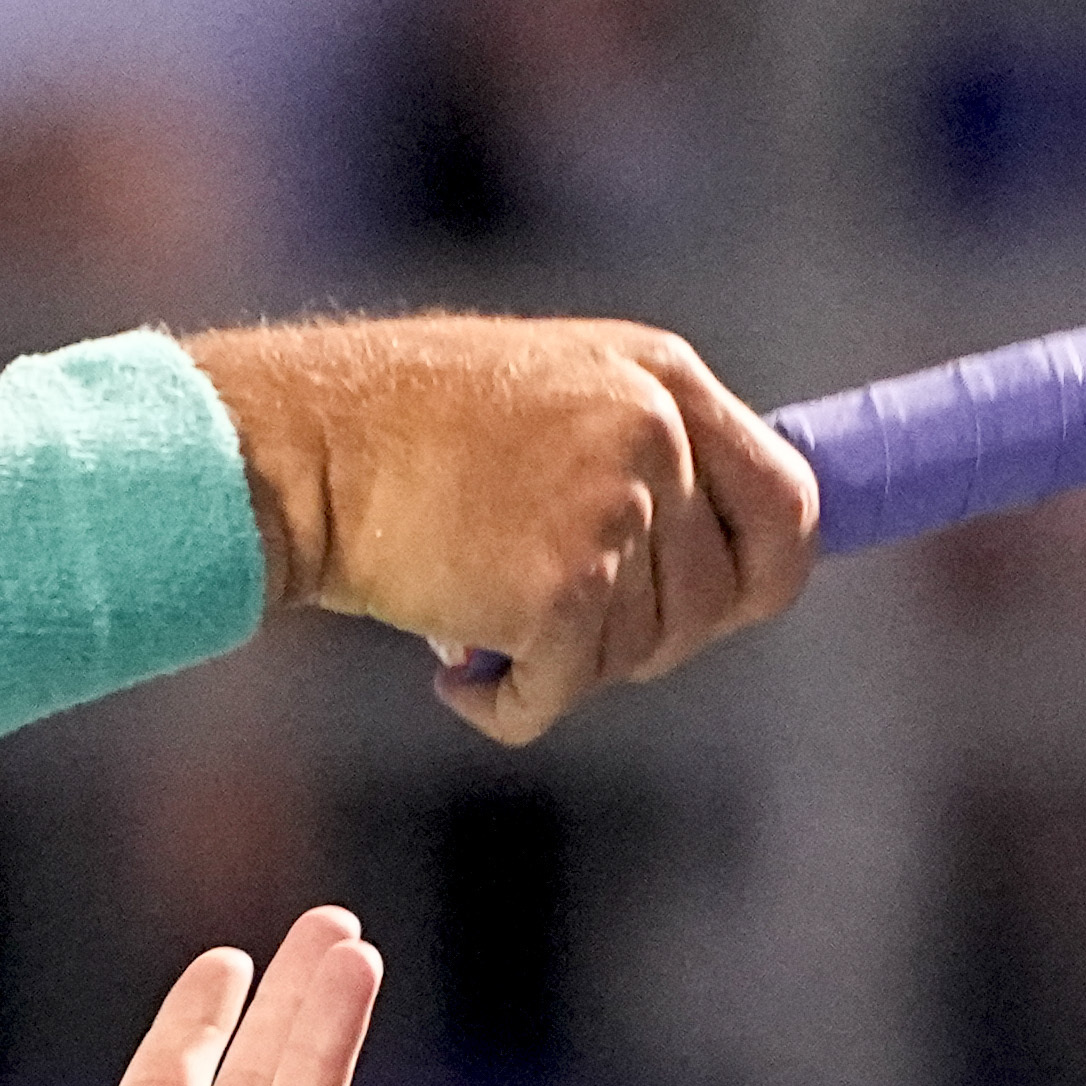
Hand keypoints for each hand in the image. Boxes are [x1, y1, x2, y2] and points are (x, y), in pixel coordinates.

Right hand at [192, 316, 819, 743]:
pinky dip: (511, 707)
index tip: (727, 613)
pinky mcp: (561, 586)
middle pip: (716, 600)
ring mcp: (613, 508)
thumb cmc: (402, 431)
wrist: (296, 445)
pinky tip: (454, 675)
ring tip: (481, 616)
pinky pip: (566, 694)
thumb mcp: (554, 396)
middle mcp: (654, 434)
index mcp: (663, 377)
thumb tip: (718, 566)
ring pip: (642, 653)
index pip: (788, 502)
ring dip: (565, 664)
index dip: (764, 576)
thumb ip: (642, 453)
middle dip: (644, 637)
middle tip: (558, 624)